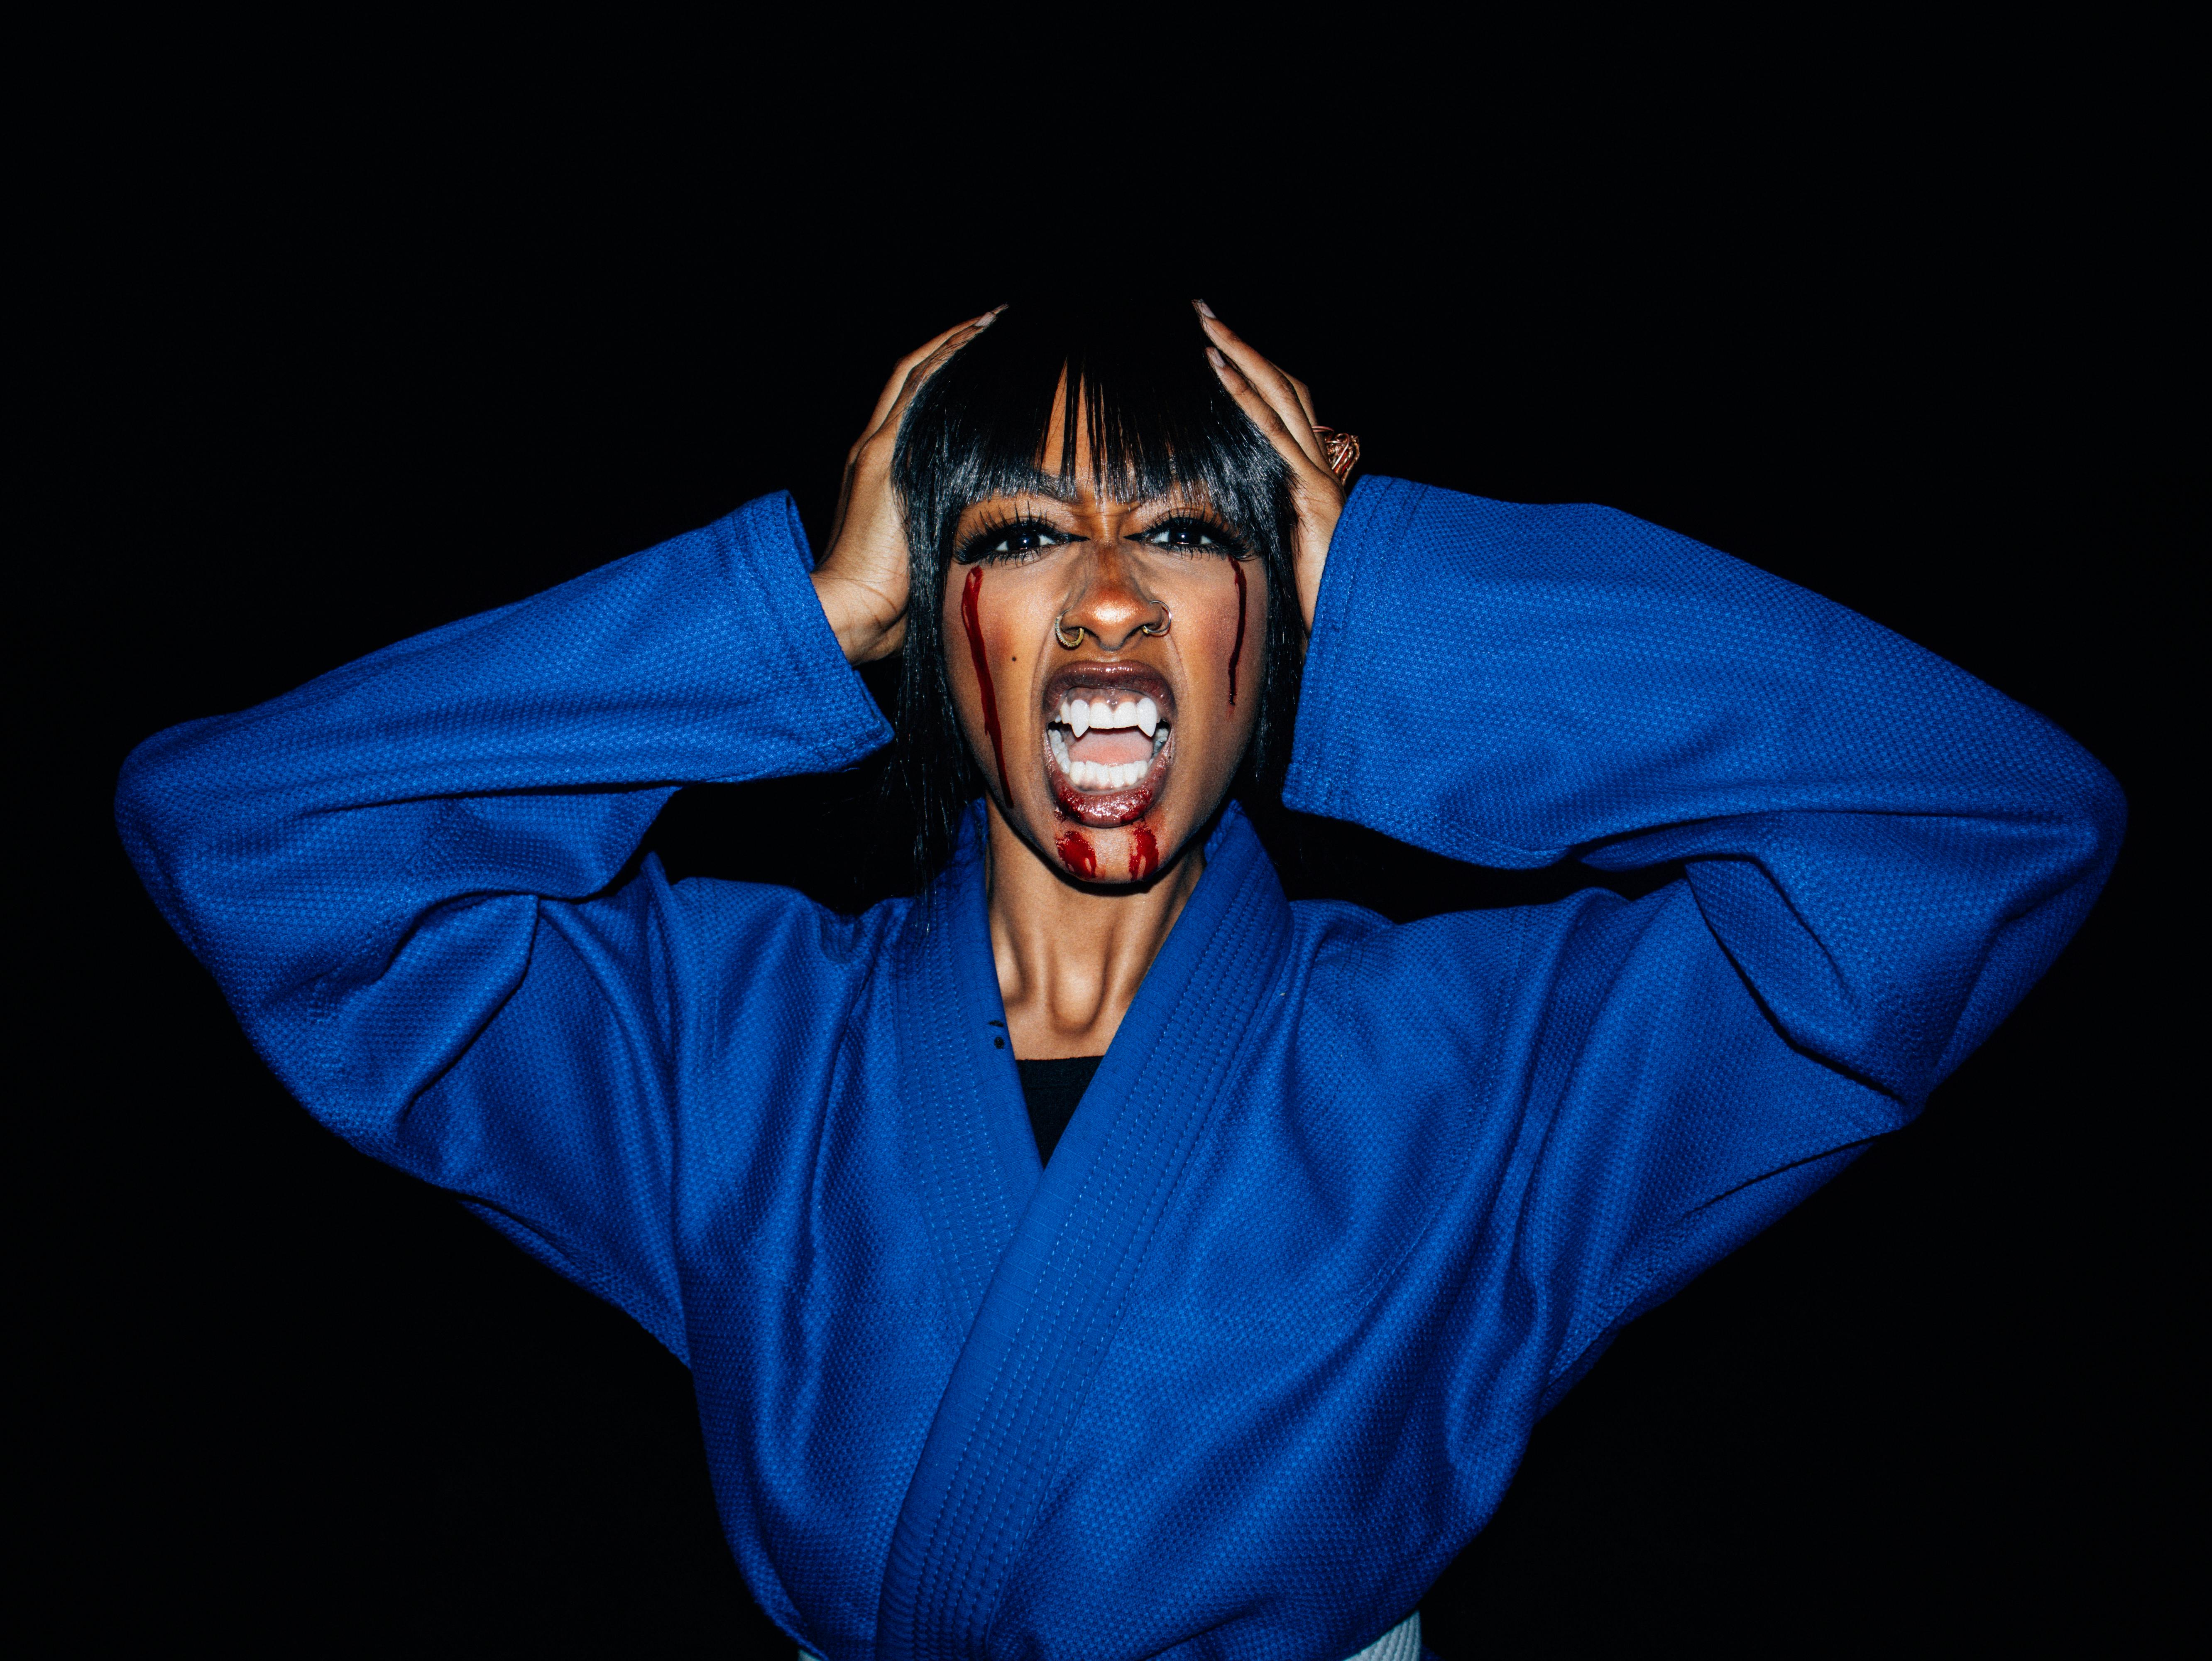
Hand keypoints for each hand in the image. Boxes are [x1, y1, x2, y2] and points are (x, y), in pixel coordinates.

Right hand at [812, 310, 1000, 663]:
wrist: (851, 610)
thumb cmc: (891, 599)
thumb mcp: (926, 554)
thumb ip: (947, 531)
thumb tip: (993, 538)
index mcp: (881, 474)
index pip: (914, 409)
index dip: (944, 376)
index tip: (982, 358)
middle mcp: (874, 452)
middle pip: (913, 380)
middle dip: (952, 347)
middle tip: (993, 322)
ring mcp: (876, 452)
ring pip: (916, 377)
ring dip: (953, 345)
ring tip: (992, 320)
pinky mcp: (883, 458)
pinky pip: (918, 390)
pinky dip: (945, 359)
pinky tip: (974, 336)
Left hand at [1195, 301, 1343, 632]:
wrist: (1349, 628)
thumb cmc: (1313, 599)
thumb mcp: (1281, 549)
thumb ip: (1266, 518)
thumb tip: (1234, 507)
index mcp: (1309, 475)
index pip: (1283, 406)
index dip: (1252, 369)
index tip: (1215, 344)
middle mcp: (1317, 466)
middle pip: (1282, 385)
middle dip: (1242, 344)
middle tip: (1203, 311)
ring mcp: (1316, 477)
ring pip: (1279, 397)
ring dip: (1241, 355)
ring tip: (1206, 325)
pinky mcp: (1310, 495)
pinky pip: (1274, 436)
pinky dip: (1247, 400)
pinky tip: (1221, 372)